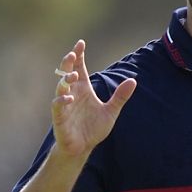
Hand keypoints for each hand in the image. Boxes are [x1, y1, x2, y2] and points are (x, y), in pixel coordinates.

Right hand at [51, 39, 136, 158]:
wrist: (83, 148)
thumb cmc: (93, 129)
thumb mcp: (110, 111)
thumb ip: (120, 96)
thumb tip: (133, 80)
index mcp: (83, 89)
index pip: (79, 68)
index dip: (79, 56)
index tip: (80, 43)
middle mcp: (72, 94)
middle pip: (66, 74)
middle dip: (68, 64)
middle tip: (72, 54)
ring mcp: (65, 105)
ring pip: (60, 87)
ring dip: (65, 80)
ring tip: (72, 75)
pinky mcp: (59, 117)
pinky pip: (57, 106)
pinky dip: (62, 101)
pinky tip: (69, 98)